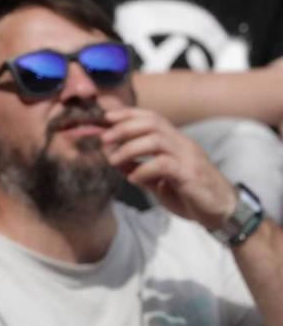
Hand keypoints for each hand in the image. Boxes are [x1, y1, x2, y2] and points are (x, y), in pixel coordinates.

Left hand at [100, 105, 240, 232]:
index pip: (153, 118)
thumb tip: (114, 159)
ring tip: (113, 161)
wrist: (220, 211)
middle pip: (153, 123)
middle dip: (124, 128)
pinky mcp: (191, 175)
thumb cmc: (189, 194)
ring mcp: (189, 158)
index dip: (129, 114)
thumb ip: (138, 168)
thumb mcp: (158, 180)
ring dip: (130, 148)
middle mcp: (183, 145)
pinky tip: (133, 179)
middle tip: (103, 139)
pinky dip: (143, 169)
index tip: (106, 117)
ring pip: (157, 140)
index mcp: (176, 143)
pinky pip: (164, 165)